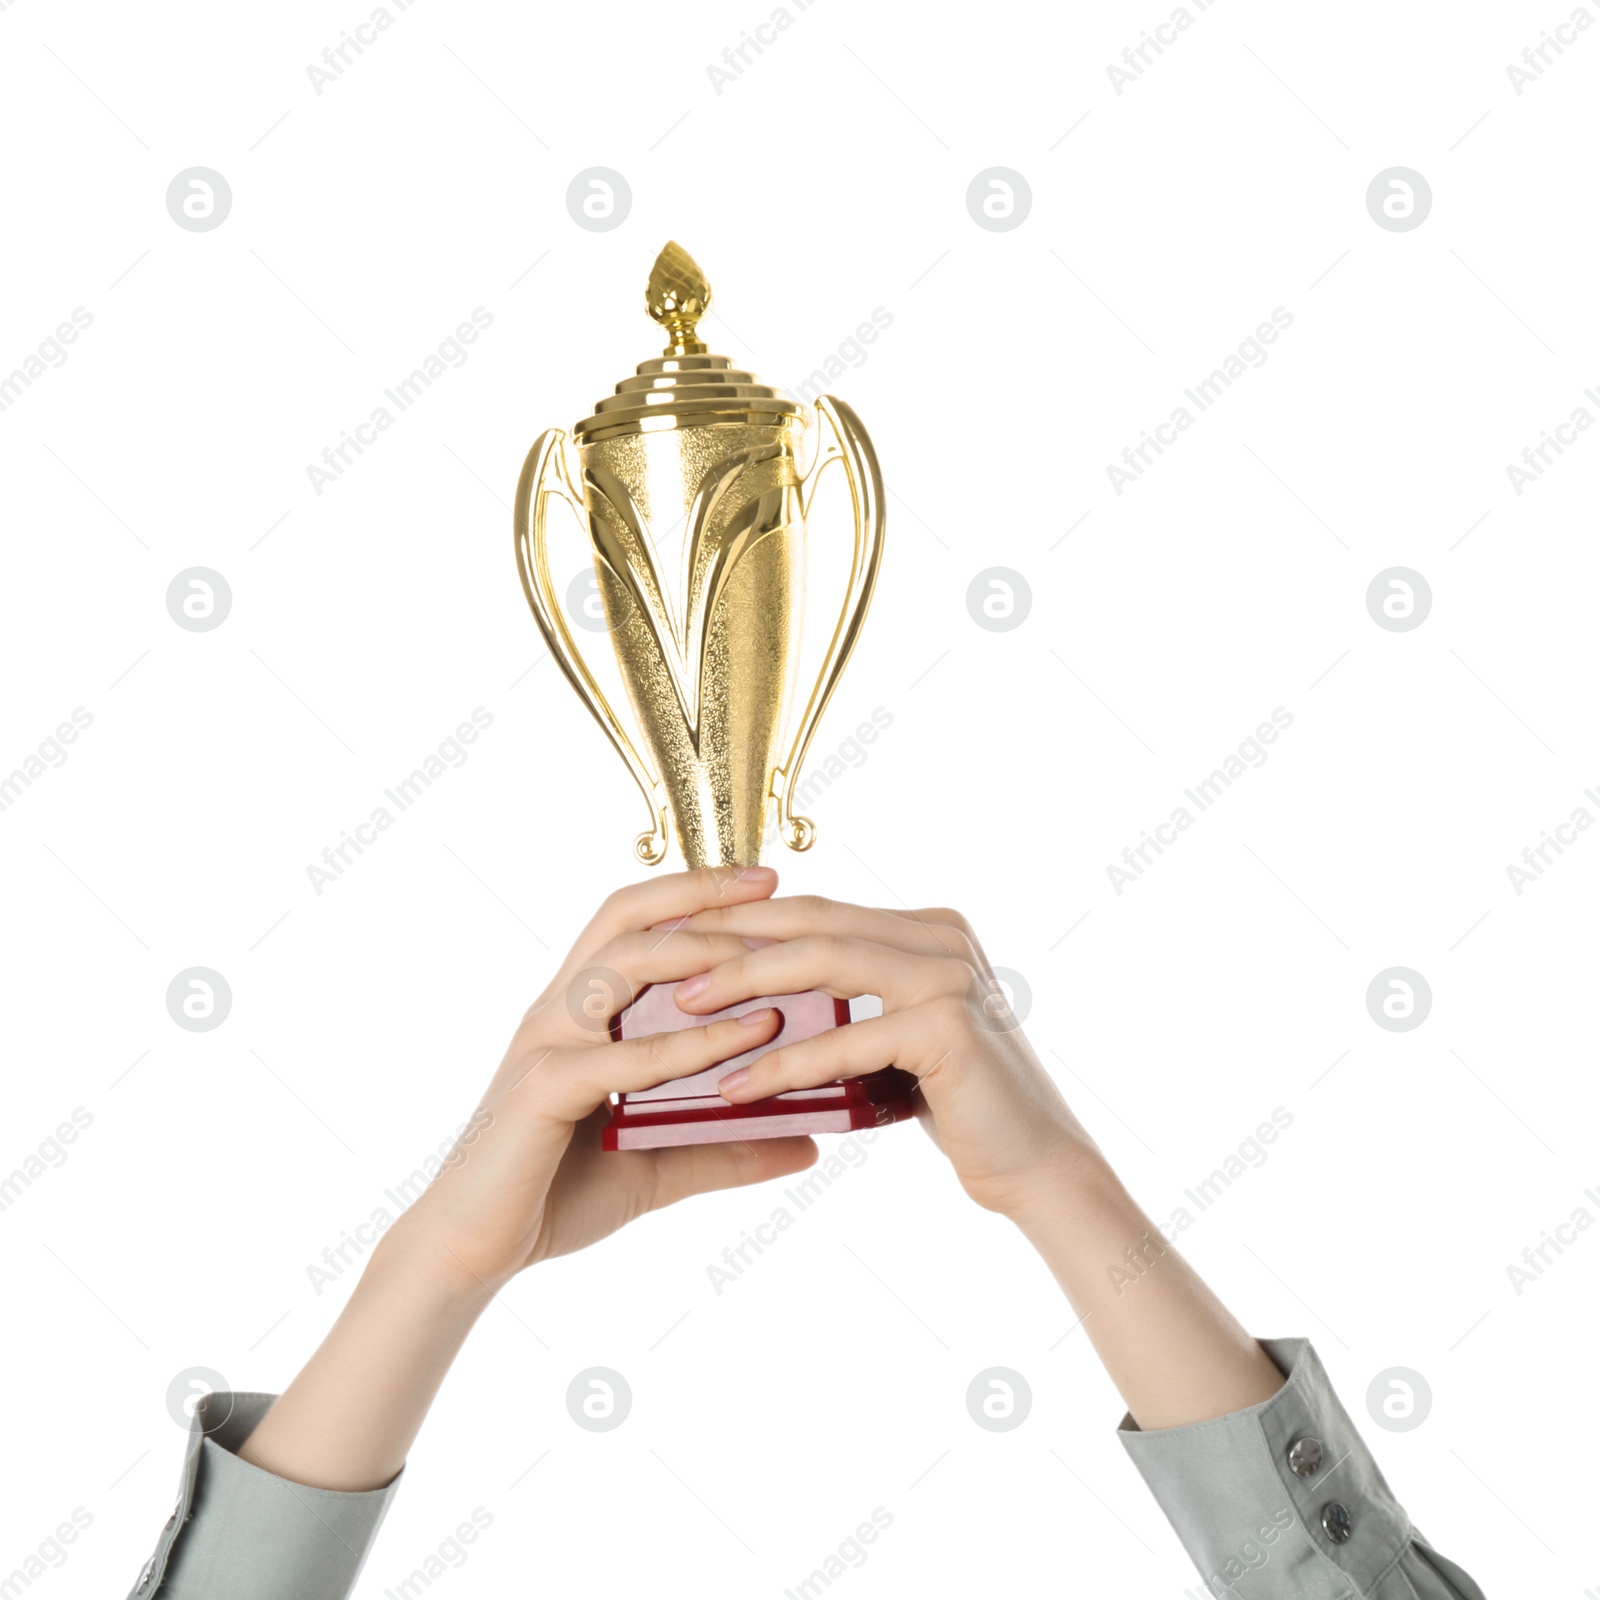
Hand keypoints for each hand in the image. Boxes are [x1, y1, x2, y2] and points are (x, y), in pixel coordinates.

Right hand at [390, 866, 817, 1293]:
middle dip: (700, 893)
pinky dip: (692, 1042)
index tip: (763, 883)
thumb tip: (806, 1143)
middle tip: (771, 886)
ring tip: (767, 951)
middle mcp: (559, 1012)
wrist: (474, 1250)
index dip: (693, 893)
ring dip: (701, 950)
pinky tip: (748, 1036)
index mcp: (579, 1014)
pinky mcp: (543, 1089)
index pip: (632, 923)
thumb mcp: (659, 1165)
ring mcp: (547, 1044)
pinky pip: (625, 1054)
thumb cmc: (556, 1195)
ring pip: (622, 963)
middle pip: (624, 917)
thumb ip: (727, 1148)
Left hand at [666, 894, 1098, 1218]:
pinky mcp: (948, 1025)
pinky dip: (785, 1061)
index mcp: (926, 929)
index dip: (742, 920)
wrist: (1035, 1168)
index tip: (674, 940)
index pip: (814, 910)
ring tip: (681, 1010)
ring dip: (745, 983)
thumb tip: (763, 992)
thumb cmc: (959, 1109)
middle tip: (659, 964)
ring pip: (824, 961)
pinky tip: (735, 1086)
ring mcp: (948, 974)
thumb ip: (851, 1001)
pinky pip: (848, 1038)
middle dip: (730, 938)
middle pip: (811, 921)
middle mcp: (941, 936)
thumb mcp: (894, 1038)